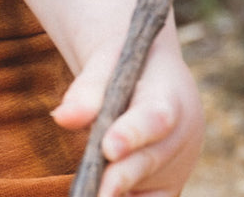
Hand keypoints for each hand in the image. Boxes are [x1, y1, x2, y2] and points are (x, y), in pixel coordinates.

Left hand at [52, 34, 204, 196]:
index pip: (155, 117)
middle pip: (150, 160)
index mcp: (170, 94)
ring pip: (149, 185)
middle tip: (94, 192)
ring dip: (121, 189)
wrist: (151, 70)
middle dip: (121, 178)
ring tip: (90, 192)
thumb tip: (61, 118)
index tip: (109, 149)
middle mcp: (182, 135)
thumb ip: (86, 89)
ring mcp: (179, 164)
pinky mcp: (169, 184)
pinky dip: (125, 196)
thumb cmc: (123, 63)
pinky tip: (101, 193)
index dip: (133, 134)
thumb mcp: (106, 62)